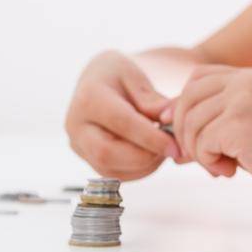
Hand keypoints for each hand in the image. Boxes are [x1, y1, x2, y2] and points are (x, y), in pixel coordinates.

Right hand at [64, 50, 178, 179]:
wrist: (96, 81)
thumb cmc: (119, 76)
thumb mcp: (137, 77)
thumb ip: (152, 100)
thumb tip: (171, 119)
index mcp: (89, 97)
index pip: (122, 123)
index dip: (151, 138)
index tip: (175, 146)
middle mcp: (76, 124)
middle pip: (107, 153)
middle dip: (144, 157)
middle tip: (171, 149)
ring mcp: (78, 144)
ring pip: (110, 168)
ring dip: (143, 166)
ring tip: (163, 149)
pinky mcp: (86, 158)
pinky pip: (113, 175)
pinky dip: (138, 170)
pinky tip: (152, 155)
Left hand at [167, 66, 251, 198]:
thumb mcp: (246, 127)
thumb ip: (212, 118)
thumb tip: (161, 121)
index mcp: (249, 76)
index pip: (197, 79)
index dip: (182, 105)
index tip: (183, 134)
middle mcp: (245, 80)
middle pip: (186, 98)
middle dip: (183, 132)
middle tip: (201, 158)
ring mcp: (242, 98)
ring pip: (190, 123)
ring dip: (197, 152)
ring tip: (221, 167)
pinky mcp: (239, 122)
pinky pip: (201, 143)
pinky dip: (208, 162)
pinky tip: (231, 171)